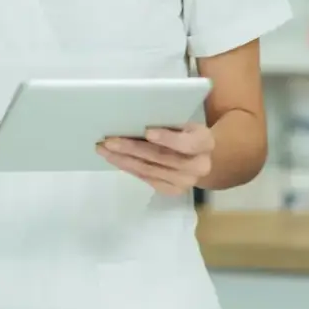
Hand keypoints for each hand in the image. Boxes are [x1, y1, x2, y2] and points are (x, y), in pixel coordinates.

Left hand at [96, 122, 213, 195]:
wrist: (201, 157)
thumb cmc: (187, 131)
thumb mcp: (186, 122)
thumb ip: (170, 121)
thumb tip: (137, 116)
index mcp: (204, 142)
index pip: (186, 143)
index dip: (167, 138)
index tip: (147, 132)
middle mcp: (198, 166)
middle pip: (160, 158)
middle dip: (132, 148)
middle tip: (109, 141)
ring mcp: (185, 182)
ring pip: (149, 170)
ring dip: (124, 160)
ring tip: (104, 150)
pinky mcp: (172, 191)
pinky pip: (147, 178)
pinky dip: (129, 168)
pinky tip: (116, 160)